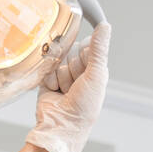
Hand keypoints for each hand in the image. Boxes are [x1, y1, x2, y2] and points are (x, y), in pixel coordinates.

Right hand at [24, 21, 110, 151]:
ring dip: (61, 76)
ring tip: (65, 92)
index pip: (87, 44)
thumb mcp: (96, 75)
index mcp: (95, 68)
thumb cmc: (84, 107)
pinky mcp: (48, 79)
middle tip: (75, 87)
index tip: (86, 73)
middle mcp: (80, 70)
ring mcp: (63, 74)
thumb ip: (99, 49)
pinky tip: (55, 93)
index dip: (84, 57)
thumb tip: (105, 25)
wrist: (62, 126)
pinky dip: (50, 81)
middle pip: (71, 50)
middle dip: (72, 68)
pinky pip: (47, 67)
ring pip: (59, 58)